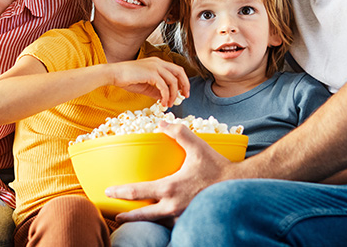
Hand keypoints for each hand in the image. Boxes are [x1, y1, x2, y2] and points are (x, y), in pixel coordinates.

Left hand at [105, 122, 230, 221]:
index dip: (120, 192)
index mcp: (169, 188)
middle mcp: (172, 206)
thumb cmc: (217, 167)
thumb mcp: (197, 146)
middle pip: (142, 215)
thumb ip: (178, 132)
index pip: (137, 192)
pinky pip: (171, 224)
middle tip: (114, 215)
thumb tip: (162, 122)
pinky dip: (161, 224)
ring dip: (143, 222)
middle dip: (125, 216)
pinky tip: (158, 222)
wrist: (238, 187)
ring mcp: (181, 216)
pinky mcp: (190, 220)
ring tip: (132, 220)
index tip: (108, 191)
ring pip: (156, 222)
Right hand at [110, 57, 189, 107]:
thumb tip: (165, 98)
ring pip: (173, 81)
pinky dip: (166, 96)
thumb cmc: (126, 79)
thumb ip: (156, 90)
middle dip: (185, 85)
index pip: (176, 70)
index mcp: (157, 63)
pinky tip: (162, 103)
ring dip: (173, 95)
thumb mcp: (145, 85)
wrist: (114, 74)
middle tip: (184, 97)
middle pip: (179, 72)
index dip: (182, 81)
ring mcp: (155, 66)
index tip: (182, 92)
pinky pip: (164, 87)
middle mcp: (158, 62)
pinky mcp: (151, 73)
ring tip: (169, 104)